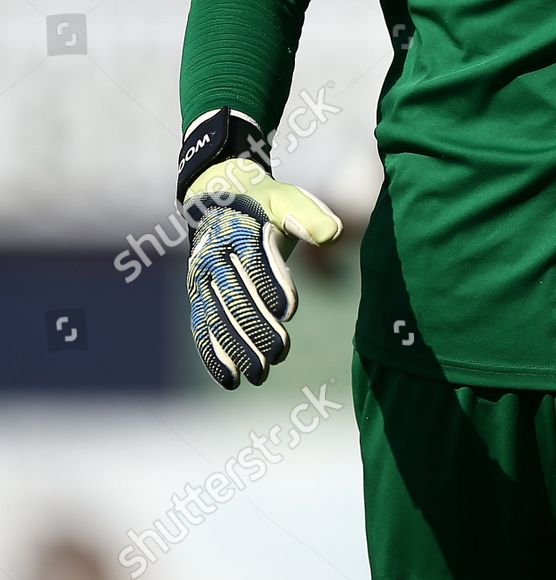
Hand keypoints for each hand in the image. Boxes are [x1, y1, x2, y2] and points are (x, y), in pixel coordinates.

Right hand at [184, 156, 341, 388]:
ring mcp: (202, 278)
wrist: (221, 199)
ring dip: (236, 347)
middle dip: (256, 326)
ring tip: (260, 374)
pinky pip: (202, 327)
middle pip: (234, 295)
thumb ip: (309, 217)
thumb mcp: (287, 199)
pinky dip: (213, 355)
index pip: (253, 259)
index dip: (270, 283)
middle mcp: (214, 255)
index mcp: (239, 229)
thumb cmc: (265, 205)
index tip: (288, 310)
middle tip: (280, 352)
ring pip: (216, 317)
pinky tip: (231, 380)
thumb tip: (333, 235)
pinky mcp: (198, 297)